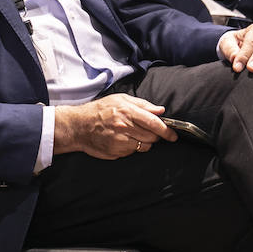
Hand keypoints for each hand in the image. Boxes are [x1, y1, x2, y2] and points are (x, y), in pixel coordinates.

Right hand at [53, 94, 176, 159]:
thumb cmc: (100, 110)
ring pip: (144, 146)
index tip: (173, 135)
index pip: (153, 123)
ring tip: (134, 135)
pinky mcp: (116, 152)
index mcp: (127, 111)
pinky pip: (133, 152)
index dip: (166, 130)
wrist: (78, 126)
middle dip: (156, 136)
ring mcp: (120, 141)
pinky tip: (124, 140)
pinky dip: (133, 147)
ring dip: (145, 142)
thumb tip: (160, 110)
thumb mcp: (120, 99)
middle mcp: (124, 126)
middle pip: (152, 136)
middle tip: (151, 132)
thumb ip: (142, 104)